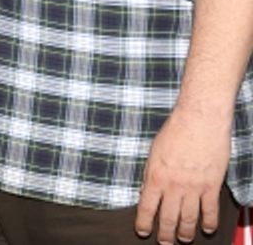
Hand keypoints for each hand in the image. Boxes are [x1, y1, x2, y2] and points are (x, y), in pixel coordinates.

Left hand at [135, 108, 230, 243]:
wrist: (199, 121)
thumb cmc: (175, 131)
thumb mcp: (153, 152)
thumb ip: (152, 173)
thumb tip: (149, 190)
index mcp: (155, 176)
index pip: (146, 206)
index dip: (144, 222)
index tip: (143, 232)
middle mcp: (174, 185)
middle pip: (168, 217)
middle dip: (165, 233)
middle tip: (164, 243)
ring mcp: (194, 187)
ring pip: (189, 218)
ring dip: (185, 232)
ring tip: (183, 239)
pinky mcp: (211, 186)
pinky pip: (210, 210)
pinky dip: (208, 223)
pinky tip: (207, 229)